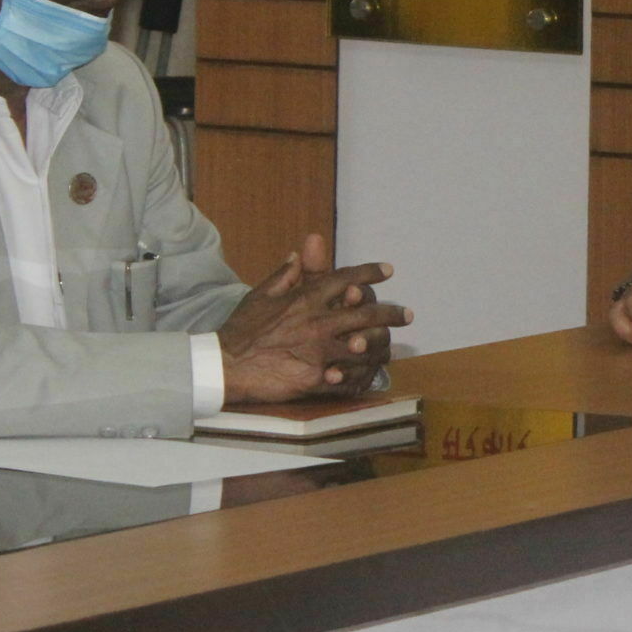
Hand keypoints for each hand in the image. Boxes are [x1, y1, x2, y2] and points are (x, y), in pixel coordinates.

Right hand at [216, 232, 412, 403]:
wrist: (224, 365)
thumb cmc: (241, 330)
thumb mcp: (261, 295)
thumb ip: (285, 275)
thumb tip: (298, 254)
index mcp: (306, 298)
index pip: (345, 278)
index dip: (370, 273)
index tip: (389, 271)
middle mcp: (318, 321)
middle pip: (368, 313)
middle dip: (392, 313)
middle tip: (408, 315)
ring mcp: (319, 351)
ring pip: (365, 345)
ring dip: (381, 345)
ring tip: (391, 346)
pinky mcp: (315, 378)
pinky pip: (348, 377)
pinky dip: (361, 377)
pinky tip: (370, 375)